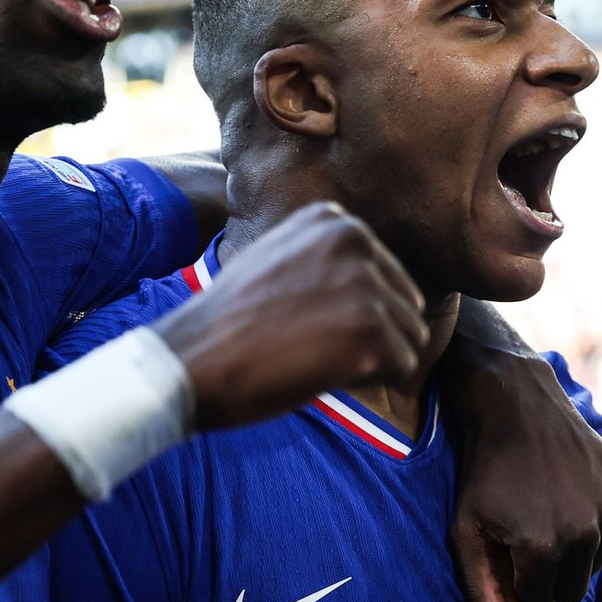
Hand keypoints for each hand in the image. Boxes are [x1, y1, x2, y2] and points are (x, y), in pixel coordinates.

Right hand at [154, 202, 428, 427]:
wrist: (191, 361)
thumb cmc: (231, 323)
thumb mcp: (280, 261)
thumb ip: (330, 259)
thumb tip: (380, 281)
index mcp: (334, 220)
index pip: (386, 276)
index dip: (352, 313)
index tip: (303, 320)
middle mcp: (355, 241)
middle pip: (405, 305)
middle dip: (369, 336)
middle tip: (308, 344)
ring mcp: (365, 284)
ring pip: (410, 337)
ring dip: (371, 359)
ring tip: (315, 356)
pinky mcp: (371, 330)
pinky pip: (404, 366)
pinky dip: (370, 380)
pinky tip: (321, 372)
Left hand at [445, 348, 601, 601]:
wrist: (515, 405)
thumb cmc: (483, 472)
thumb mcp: (466, 531)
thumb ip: (480, 592)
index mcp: (544, 549)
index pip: (540, 601)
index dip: (520, 577)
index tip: (508, 546)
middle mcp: (587, 533)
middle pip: (572, 589)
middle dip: (550, 570)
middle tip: (529, 530)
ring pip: (596, 562)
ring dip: (575, 546)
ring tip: (549, 506)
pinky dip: (599, 521)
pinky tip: (573, 491)